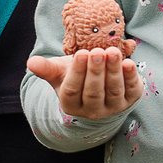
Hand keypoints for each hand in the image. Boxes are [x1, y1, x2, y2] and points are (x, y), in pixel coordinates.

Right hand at [25, 47, 141, 119]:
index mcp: (71, 104)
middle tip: (97, 52)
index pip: (72, 90)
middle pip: (93, 92)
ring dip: (113, 71)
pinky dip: (131, 77)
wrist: (100, 86)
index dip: (77, 72)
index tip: (81, 53)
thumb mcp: (59, 73)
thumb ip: (46, 68)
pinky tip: (129, 63)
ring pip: (113, 90)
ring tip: (112, 52)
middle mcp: (92, 110)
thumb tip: (31, 62)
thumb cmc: (75, 77)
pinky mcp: (130, 100)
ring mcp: (112, 107)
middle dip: (95, 71)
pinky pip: (131, 90)